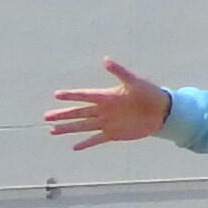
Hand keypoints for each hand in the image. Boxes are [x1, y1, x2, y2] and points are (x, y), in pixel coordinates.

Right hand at [41, 60, 173, 148]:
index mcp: (106, 96)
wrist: (161, 111)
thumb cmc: (148, 92)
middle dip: (62, 115)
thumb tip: (105, 60)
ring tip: (52, 131)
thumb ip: (119, 71)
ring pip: (82, 126)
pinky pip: (96, 139)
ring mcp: (106, 122)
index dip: (71, 96)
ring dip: (68, 128)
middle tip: (46, 116)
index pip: (84, 96)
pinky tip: (74, 147)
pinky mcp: (113, 134)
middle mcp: (103, 110)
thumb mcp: (134, 81)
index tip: (57, 95)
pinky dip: (86, 143)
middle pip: (78, 113)